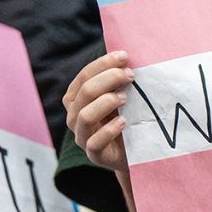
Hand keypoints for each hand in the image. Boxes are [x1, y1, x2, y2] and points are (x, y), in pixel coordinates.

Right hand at [62, 51, 134, 172]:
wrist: (136, 152)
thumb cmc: (127, 118)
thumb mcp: (121, 96)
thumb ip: (118, 80)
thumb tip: (126, 56)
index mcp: (77, 99)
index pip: (84, 76)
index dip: (103, 64)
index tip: (125, 57)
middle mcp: (74, 116)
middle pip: (85, 92)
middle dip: (109, 79)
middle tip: (130, 76)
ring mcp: (82, 137)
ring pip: (85, 116)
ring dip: (106, 102)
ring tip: (125, 98)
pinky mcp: (94, 155)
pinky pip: (94, 143)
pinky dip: (109, 130)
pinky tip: (124, 121)